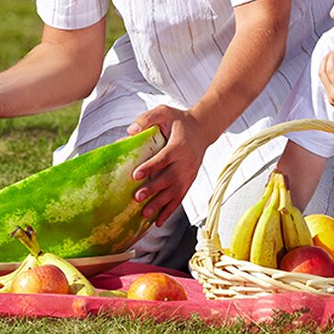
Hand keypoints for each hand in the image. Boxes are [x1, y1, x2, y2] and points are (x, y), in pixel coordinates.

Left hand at [126, 105, 212, 226]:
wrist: (202, 129)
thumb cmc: (180, 120)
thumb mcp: (164, 112)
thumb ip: (147, 119)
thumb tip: (130, 131)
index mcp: (179, 145)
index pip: (164, 158)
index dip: (150, 167)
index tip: (135, 175)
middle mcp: (186, 162)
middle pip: (169, 179)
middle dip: (153, 189)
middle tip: (137, 197)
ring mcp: (189, 174)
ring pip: (174, 192)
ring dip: (160, 204)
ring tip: (145, 214)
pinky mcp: (189, 181)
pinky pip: (179, 198)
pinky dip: (169, 211)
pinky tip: (158, 221)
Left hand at [320, 49, 333, 125]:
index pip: (330, 70)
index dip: (331, 58)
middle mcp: (332, 96)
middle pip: (322, 73)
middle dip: (325, 60)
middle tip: (332, 52)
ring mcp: (331, 99)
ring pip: (322, 79)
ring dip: (325, 67)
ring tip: (333, 58)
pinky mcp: (332, 101)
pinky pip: (326, 85)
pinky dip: (329, 75)